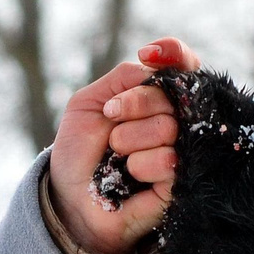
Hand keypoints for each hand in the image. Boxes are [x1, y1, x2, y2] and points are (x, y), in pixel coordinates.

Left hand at [46, 36, 200, 253]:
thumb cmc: (80, 150)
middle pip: (174, 93)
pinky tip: (129, 174)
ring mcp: (182, 148)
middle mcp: (177, 118)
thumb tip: (154, 58)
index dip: (174, 54)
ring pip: (168, 126)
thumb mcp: (89, 104)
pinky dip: (140, 164)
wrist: (70, 198)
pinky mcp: (181, 180)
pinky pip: (168, 159)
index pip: (183, 65)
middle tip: (111, 119)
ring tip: (116, 153)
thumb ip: (123, 77)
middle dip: (133, 103)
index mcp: (158, 97)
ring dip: (129, 139)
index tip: (149, 55)